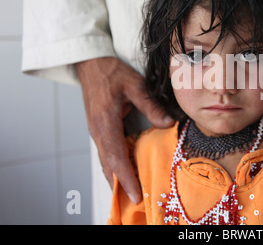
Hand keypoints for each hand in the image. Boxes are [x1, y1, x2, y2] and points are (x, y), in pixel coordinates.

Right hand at [76, 57, 174, 203]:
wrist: (91, 64)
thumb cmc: (112, 72)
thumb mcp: (135, 85)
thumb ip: (151, 106)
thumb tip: (168, 124)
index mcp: (105, 121)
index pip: (116, 156)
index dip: (126, 177)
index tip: (135, 193)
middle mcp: (98, 130)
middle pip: (108, 164)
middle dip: (120, 185)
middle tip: (134, 202)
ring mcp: (96, 130)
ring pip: (105, 161)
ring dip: (115, 178)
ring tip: (128, 194)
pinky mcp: (98, 128)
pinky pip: (105, 152)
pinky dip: (113, 166)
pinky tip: (122, 173)